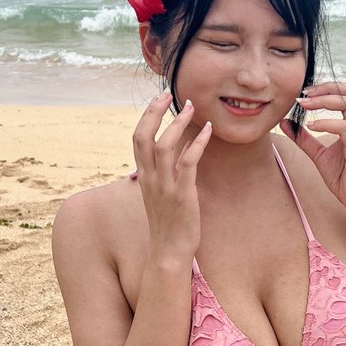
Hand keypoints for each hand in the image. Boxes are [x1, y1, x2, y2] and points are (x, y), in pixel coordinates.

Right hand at [132, 92, 212, 259]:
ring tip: (191, 107)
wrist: (168, 252)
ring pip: (164, 146)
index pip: (137, 139)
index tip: (158, 99)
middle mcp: (150, 178)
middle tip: (168, 92)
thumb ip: (157, 176)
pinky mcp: (182, 195)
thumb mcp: (157, 196)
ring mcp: (164, 186)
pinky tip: (208, 130)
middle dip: (154, 111)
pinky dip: (197, 143)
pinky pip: (187, 163)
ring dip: (178, 123)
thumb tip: (163, 158)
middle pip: (143, 136)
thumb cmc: (167, 224)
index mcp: (144, 177)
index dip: (146, 116)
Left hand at [279, 82, 345, 216]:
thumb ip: (304, 138)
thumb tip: (285, 122)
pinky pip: (344, 127)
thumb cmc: (344, 178)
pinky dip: (326, 123)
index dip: (327, 87)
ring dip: (324, 101)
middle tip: (304, 94)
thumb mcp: (319, 155)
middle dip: (326, 88)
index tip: (305, 93)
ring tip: (304, 106)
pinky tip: (311, 126)